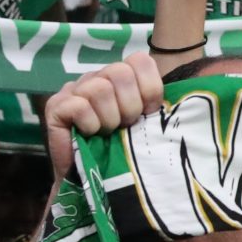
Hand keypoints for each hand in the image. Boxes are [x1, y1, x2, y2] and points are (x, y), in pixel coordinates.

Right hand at [43, 52, 164, 176]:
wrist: (92, 180)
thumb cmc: (122, 151)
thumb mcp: (147, 124)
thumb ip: (159, 105)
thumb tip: (185, 90)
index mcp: (119, 77)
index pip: (139, 60)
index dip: (150, 88)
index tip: (148, 112)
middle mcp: (96, 77)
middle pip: (120, 72)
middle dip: (130, 105)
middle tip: (125, 125)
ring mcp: (73, 89)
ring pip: (99, 88)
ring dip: (109, 118)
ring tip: (107, 132)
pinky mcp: (56, 106)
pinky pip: (79, 106)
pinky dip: (90, 124)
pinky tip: (90, 134)